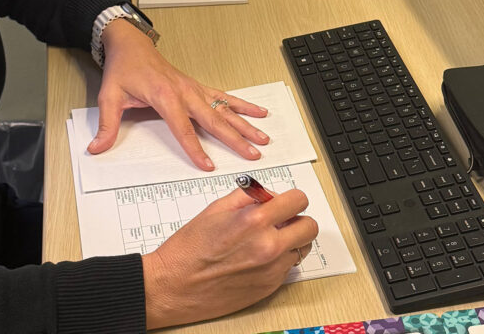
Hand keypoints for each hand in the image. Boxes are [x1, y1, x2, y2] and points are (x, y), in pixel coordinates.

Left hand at [86, 19, 269, 168]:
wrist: (132, 45)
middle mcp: (185, 92)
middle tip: (253, 153)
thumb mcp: (109, 96)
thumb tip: (97, 148)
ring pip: (225, 109)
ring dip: (245, 124)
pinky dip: (242, 105)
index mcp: (165, 96)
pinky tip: (258, 112)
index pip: (182, 128)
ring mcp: (194, 88)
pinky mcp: (198, 87)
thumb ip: (107, 125)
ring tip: (263, 138)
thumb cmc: (124, 69)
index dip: (195, 148)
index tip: (208, 165)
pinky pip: (224, 96)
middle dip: (235, 138)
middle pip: (214, 120)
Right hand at [142, 187, 317, 327]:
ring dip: (291, 241)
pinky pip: (288, 268)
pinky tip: (257, 259)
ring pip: (302, 248)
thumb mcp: (216, 209)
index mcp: (254, 221)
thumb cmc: (189, 249)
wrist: (174, 286)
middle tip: (282, 221)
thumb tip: (268, 195)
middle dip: (297, 220)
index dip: (292, 199)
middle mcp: (268, 247)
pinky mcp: (269, 288)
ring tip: (268, 240)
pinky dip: (279, 261)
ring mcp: (271, 270)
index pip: (298, 201)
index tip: (285, 202)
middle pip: (310, 227)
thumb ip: (248, 197)